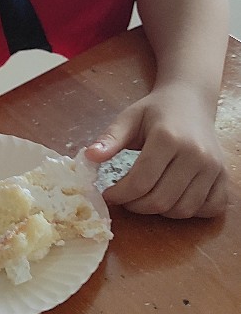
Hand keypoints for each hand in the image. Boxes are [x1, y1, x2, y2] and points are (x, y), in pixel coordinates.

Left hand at [85, 84, 227, 218]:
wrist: (192, 101)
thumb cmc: (157, 111)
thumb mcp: (129, 118)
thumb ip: (110, 138)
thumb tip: (89, 157)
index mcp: (168, 138)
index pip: (140, 181)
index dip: (120, 195)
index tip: (108, 194)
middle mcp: (195, 154)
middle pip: (160, 200)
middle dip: (136, 206)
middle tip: (125, 199)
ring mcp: (213, 167)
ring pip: (183, 210)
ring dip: (160, 212)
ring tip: (146, 198)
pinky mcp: (224, 176)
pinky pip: (209, 209)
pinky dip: (190, 212)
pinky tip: (173, 200)